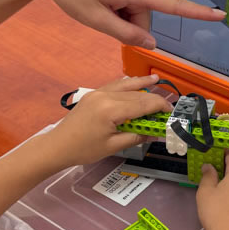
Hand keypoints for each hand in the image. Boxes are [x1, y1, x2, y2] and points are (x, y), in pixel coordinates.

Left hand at [24, 0, 225, 48]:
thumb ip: (126, 35)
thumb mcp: (97, 20)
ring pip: (137, 13)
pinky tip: (99, 0)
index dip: (197, 12)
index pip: (172, 5)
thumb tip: (152, 45)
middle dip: (128, 26)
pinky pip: (130, 4)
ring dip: (120, 18)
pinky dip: (117, 9)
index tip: (220, 14)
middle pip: (146, 19)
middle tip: (102, 17)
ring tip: (98, 6)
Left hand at [47, 75, 172, 166]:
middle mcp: (105, 96)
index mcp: (111, 110)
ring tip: (156, 79)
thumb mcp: (113, 146)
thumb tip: (156, 133)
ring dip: (141, 83)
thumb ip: (137, 136)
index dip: (160, 107)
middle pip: (136, 94)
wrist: (58, 146)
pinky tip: (134, 82)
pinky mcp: (93, 94)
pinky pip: (114, 85)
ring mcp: (98, 93)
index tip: (171, 112)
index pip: (143, 104)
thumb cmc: (84, 149)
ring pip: (125, 85)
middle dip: (153, 99)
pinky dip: (127, 84)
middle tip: (167, 106)